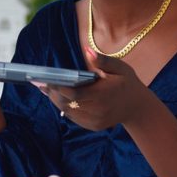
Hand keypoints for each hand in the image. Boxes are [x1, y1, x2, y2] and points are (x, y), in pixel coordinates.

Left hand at [34, 46, 152, 131]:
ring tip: (45, 88)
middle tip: (39, 82)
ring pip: (68, 111)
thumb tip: (87, 50)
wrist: (138, 107)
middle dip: (52, 93)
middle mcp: (97, 110)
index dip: (57, 86)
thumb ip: (103, 60)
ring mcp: (95, 121)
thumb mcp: (120, 68)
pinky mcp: (93, 126)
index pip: (73, 93)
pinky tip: (58, 97)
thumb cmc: (127, 83)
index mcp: (102, 94)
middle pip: (66, 103)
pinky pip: (74, 117)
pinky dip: (65, 107)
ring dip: (56, 100)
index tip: (45, 78)